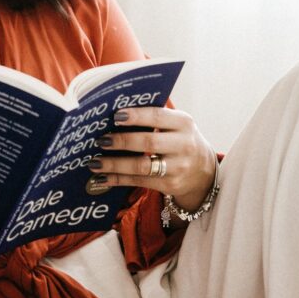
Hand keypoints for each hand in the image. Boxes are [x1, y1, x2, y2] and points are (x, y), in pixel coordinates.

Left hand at [87, 107, 216, 213]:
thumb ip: (154, 117)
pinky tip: (102, 178)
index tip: (115, 116)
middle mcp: (184, 145)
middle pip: (148, 142)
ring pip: (141, 166)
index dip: (136, 116)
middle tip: (101, 140)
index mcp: (183, 123)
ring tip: (95, 162)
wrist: (204, 172)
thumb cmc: (180, 140)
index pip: (158, 116)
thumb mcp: (176, 125)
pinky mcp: (171, 185)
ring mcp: (178, 167)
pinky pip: (139, 182)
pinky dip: (118, 179)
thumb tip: (115, 112)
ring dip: (115, 164)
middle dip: (121, 141)